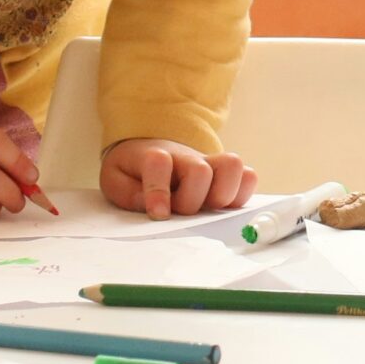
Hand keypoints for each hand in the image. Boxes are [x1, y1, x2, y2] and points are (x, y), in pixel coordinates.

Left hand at [100, 138, 256, 219]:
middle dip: (191, 201)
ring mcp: (209, 163)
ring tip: (207, 208)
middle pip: (200, 172)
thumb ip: (128, 195)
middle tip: (180, 212)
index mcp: (153, 155)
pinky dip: (241, 194)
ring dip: (223, 194)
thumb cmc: (133, 170)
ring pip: (233, 166)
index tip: (158, 214)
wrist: (150, 149)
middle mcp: (186, 157)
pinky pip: (249, 177)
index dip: (158, 191)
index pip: (159, 164)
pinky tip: (222, 207)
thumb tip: (157, 210)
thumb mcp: (115, 180)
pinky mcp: (225, 173)